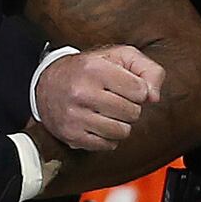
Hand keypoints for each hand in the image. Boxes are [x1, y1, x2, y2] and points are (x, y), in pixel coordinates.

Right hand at [32, 45, 164, 154]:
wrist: (46, 84)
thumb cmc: (89, 69)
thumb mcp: (119, 56)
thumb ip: (148, 70)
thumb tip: (154, 97)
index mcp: (95, 69)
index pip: (139, 91)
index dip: (139, 90)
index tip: (127, 87)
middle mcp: (82, 93)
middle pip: (132, 112)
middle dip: (131, 108)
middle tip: (118, 100)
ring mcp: (75, 116)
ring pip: (121, 131)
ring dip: (121, 124)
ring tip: (110, 113)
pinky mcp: (72, 135)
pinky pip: (107, 145)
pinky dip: (109, 137)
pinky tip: (100, 124)